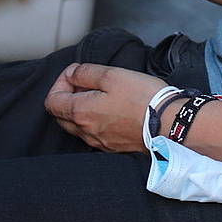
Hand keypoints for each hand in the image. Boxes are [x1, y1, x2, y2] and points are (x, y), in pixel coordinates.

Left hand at [43, 63, 166, 153]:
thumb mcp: (111, 74)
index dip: (59, 83)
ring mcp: (99, 143)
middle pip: (61, 115)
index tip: (76, 75)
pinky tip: (110, 111)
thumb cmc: (142, 98)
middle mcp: (86, 132)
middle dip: (67, 97)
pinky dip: (93, 122)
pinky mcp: (112, 148)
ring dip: (80, 110)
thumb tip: (72, 74)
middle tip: (85, 83)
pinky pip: (93, 135)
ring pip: (76, 127)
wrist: (170, 124)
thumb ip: (85, 73)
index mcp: (81, 112)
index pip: (51, 101)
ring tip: (99, 95)